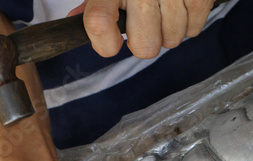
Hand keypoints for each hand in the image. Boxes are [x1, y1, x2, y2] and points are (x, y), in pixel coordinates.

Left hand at [68, 0, 213, 58]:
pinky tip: (180, 4)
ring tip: (165, 8)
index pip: (99, 24)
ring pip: (171, 40)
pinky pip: (194, 29)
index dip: (105, 44)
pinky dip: (189, 22)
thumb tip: (76, 17)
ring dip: (168, 31)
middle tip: (145, 22)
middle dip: (145, 41)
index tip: (112, 41)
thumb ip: (94, 0)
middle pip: (145, 47)